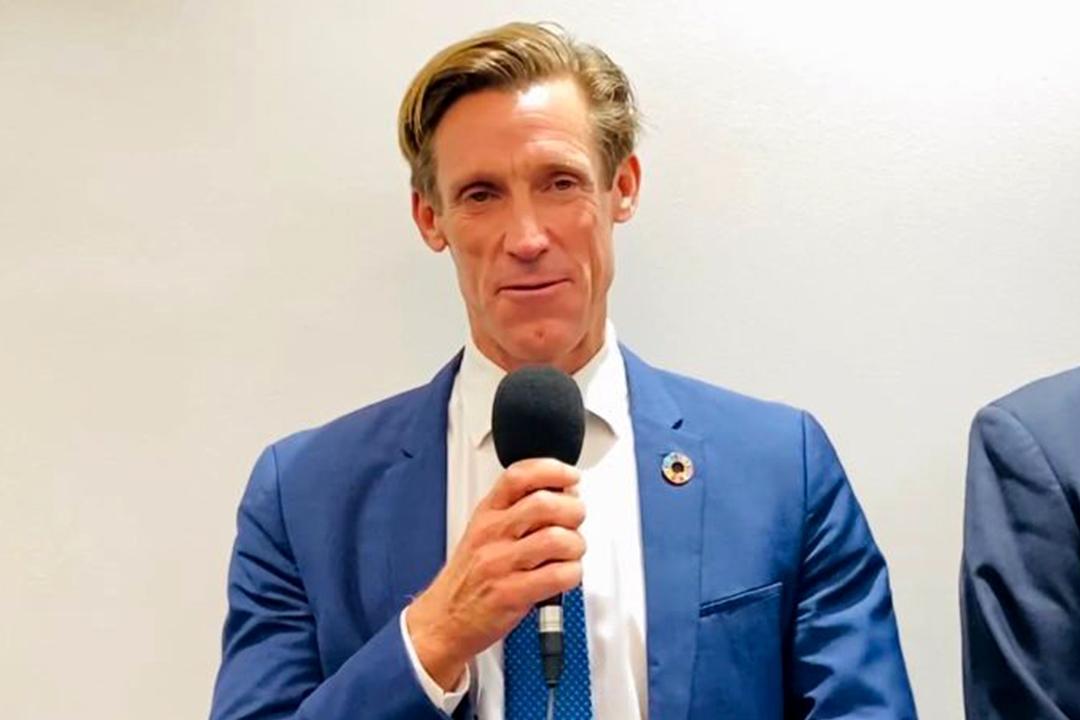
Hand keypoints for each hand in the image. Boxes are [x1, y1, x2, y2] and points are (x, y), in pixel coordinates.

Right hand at [405, 458, 585, 689]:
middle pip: (544, 503)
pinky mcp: (512, 593)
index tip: (571, 477)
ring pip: (557, 539)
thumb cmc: (469, 578)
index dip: (552, 470)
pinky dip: (573, 574)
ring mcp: (501, 563)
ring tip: (571, 553)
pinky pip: (558, 576)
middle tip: (575, 520)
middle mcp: (493, 534)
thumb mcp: (482, 532)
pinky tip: (565, 575)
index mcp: (487, 514)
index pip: (518, 476)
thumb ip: (516, 511)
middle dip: (574, 510)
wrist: (443, 620)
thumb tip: (562, 494)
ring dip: (576, 545)